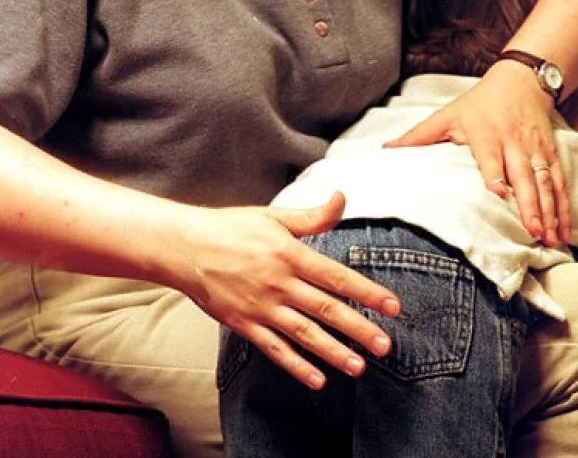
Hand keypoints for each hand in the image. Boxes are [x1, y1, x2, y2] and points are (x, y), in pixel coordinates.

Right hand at [174, 193, 400, 389]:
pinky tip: (316, 380)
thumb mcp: (272, 217)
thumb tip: (342, 198)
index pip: (337, 276)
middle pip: (326, 310)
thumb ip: (311, 216)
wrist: (184, 247)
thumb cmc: (230, 228)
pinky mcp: (244, 324)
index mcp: (289, 254)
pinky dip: (296, 366)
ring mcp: (260, 307)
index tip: (393, 307)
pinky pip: (274, 349)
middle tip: (384, 346)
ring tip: (358, 368)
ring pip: (304, 334)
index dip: (368, 292)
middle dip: (358, 329)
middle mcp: (278, 283)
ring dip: (333, 352)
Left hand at [384, 63, 570, 246]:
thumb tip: (385, 149)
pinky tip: (565, 230)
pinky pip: (559, 183)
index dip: (495, 175)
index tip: (498, 193)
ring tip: (551, 239)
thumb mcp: (445, 116)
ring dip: (550, 212)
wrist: (520, 81)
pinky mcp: (550, 154)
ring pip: (545, 183)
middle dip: (530, 204)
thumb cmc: (477, 103)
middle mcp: (514, 144)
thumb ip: (417, 137)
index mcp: (486, 135)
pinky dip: (564, 207)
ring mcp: (535, 150)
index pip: (491, 158)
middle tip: (533, 231)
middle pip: (523, 176)